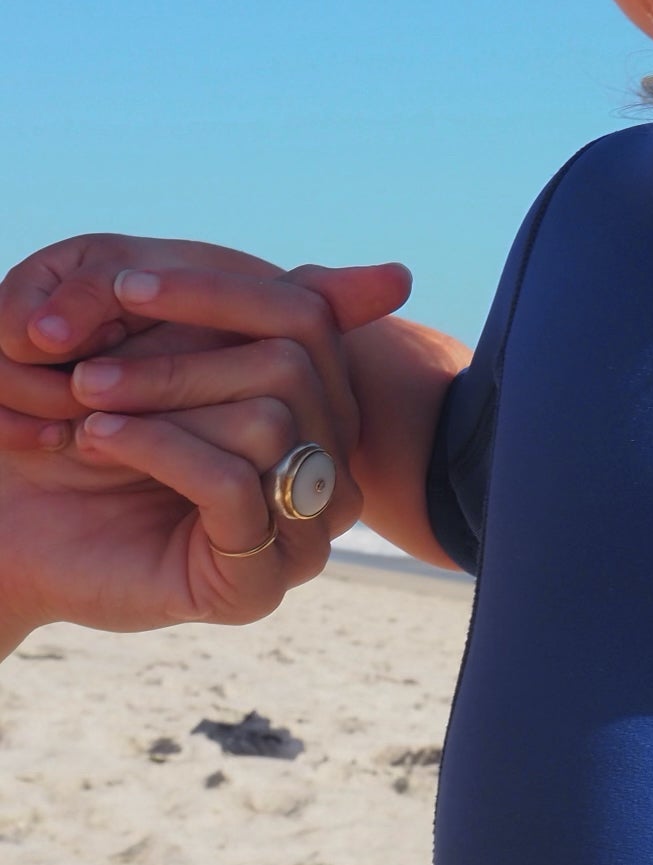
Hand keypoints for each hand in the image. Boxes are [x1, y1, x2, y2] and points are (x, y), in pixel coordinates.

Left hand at [0, 240, 409, 643]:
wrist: (24, 527)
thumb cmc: (99, 431)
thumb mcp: (177, 355)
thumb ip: (265, 313)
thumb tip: (403, 276)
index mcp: (324, 414)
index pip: (311, 320)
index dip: (219, 293)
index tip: (126, 285)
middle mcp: (331, 475)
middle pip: (292, 368)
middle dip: (179, 359)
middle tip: (85, 368)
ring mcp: (302, 537)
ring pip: (270, 423)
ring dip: (161, 403)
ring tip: (88, 407)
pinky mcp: (257, 587)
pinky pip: (233, 485)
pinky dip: (158, 448)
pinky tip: (100, 438)